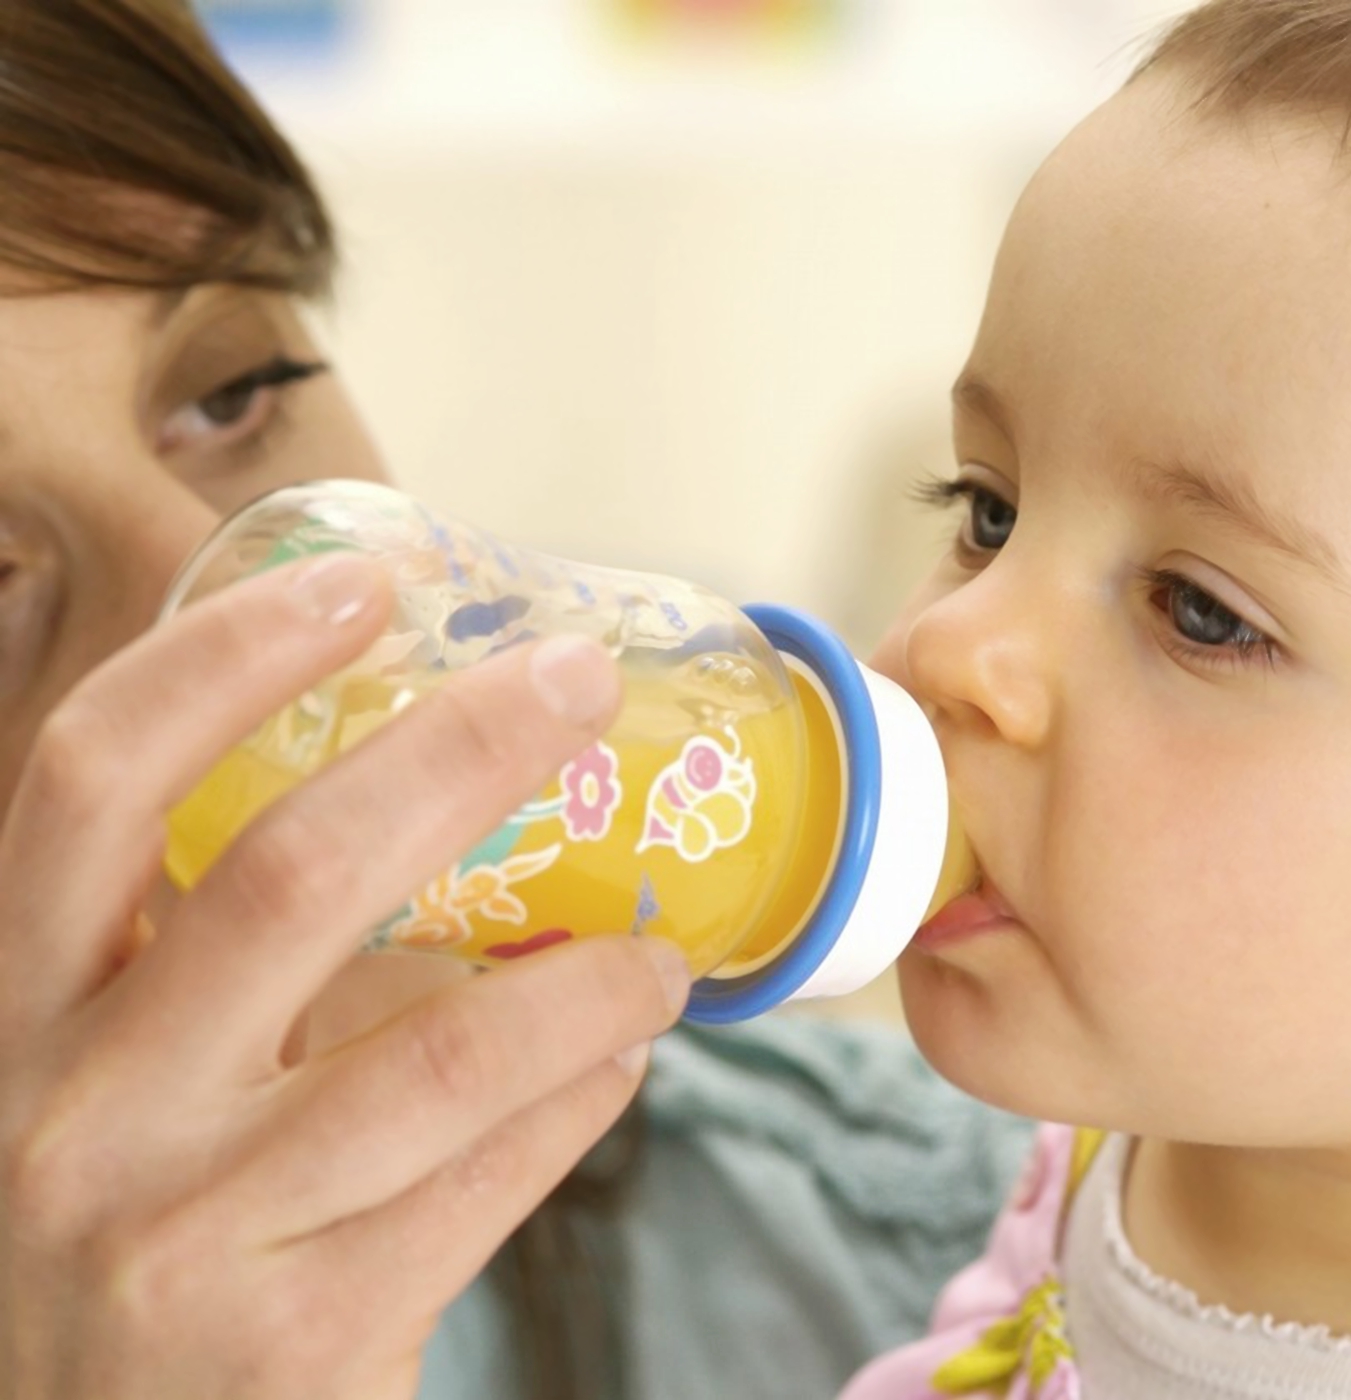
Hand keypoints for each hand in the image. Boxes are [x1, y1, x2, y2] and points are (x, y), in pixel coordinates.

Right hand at [0, 556, 687, 1399]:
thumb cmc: (126, 1249)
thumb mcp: (110, 1091)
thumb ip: (209, 969)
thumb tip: (432, 804)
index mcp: (13, 1015)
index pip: (87, 783)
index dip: (226, 659)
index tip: (365, 585)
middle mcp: (66, 1114)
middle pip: (290, 871)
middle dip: (466, 751)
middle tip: (581, 684)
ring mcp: (174, 1234)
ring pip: (439, 1052)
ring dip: (582, 980)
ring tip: (656, 955)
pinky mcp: (292, 1341)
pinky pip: (486, 1179)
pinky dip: (577, 1103)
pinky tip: (620, 1065)